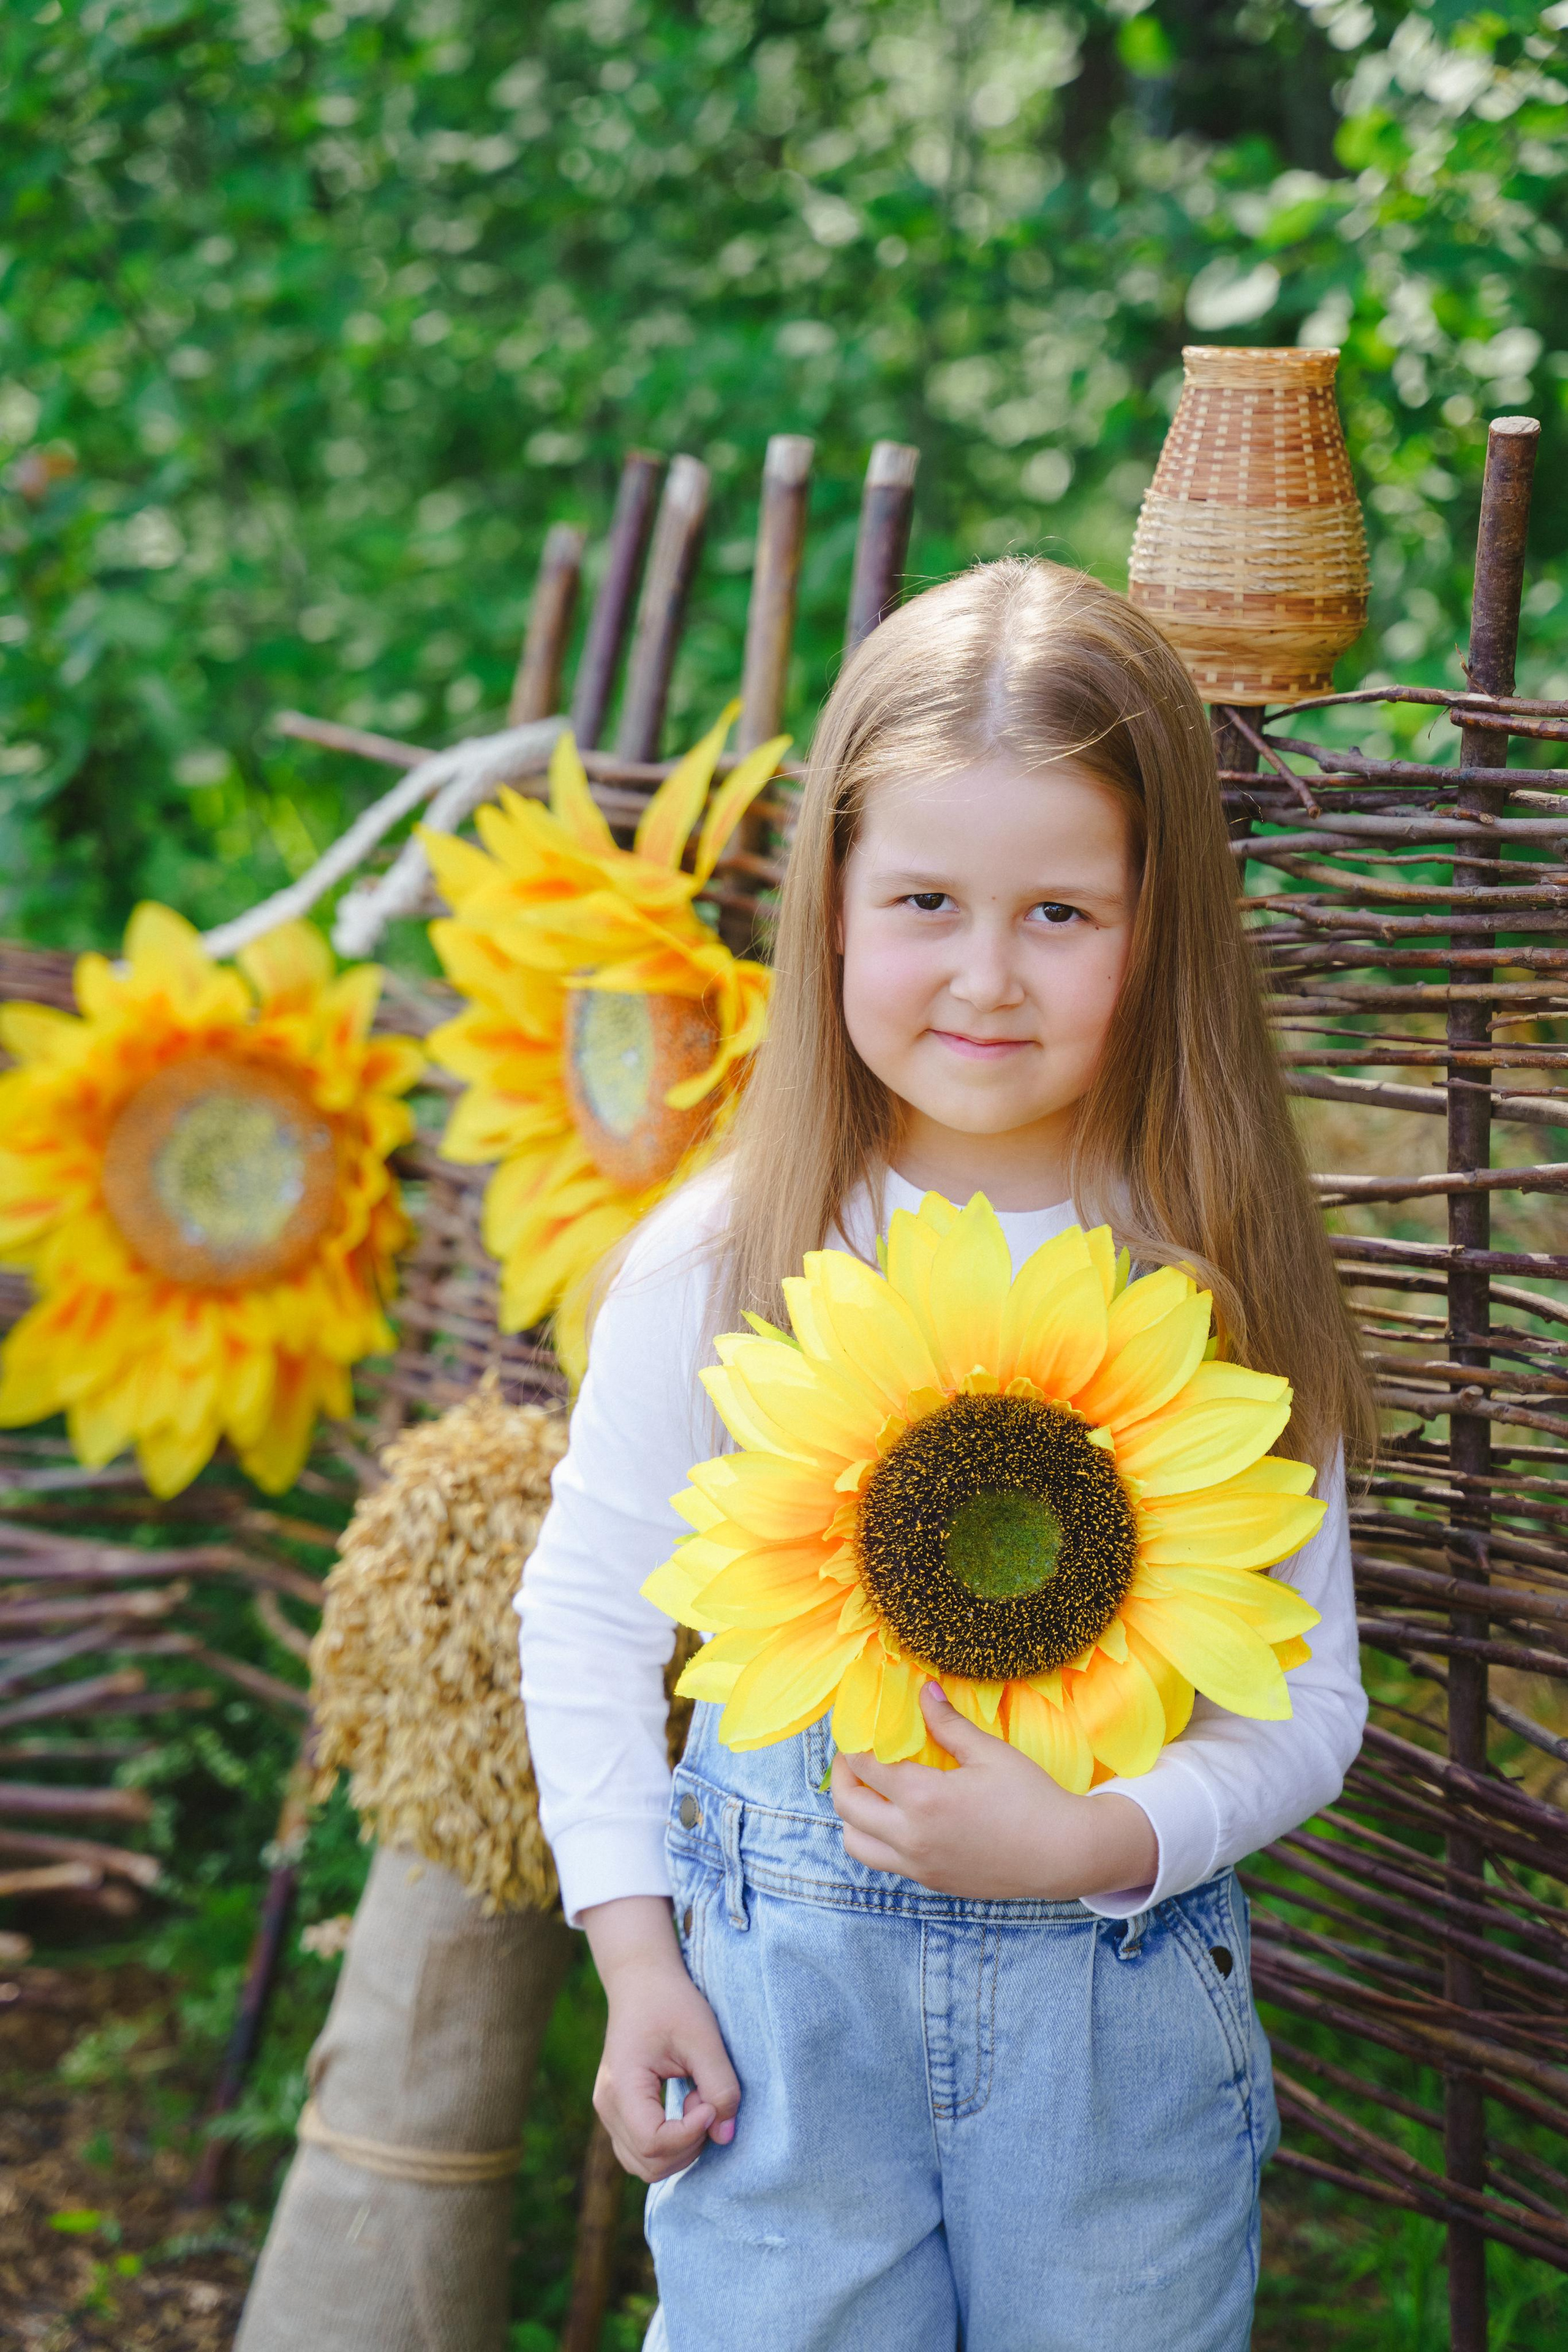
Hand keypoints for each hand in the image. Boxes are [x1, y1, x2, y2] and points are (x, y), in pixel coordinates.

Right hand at [581, 1895, 739, 2182]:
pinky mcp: (619, 2114)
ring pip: (645, 2165)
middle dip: (689, 2143)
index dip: (690, 2133)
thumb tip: (725, 2135)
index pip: (653, 2142)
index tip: (709, 2102)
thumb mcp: (704, 2037)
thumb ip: (720, 2087)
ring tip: (697, 2101)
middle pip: (649, 2162)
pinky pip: (643, 2152)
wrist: (642, 1982)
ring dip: (682, 2147)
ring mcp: (609, 2113)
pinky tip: (687, 2108)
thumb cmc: (672, 2002)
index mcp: (622, 2085)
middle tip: (705, 2100)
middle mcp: (607, 2106)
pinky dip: (671, 2144)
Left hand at [831, 1681, 1158, 1901]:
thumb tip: (923, 1691)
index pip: (864, 1767)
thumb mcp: (989, 1753)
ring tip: (871, 1791)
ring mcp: (918, 1865)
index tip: (856, 1728)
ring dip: (853, 1814)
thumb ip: (948, 1724)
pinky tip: (899, 1817)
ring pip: (855, 1842)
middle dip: (842, 1776)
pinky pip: (884, 1861)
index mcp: (924, 1799)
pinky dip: (876, 1838)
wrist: (1064, 1855)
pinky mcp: (931, 1882)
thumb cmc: (1032, 1798)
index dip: (853, 1743)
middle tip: (855, 1756)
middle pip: (847, 1806)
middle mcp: (911, 1837)